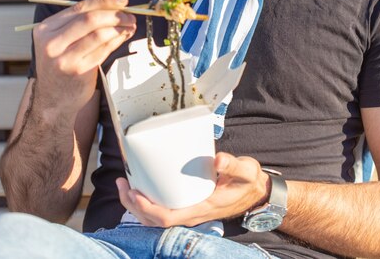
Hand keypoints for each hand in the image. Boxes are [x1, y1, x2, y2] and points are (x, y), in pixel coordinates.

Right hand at [33, 0, 136, 114]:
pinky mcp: (78, 71)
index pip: (79, 7)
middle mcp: (52, 43)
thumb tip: (116, 5)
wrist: (53, 98)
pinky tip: (123, 37)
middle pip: (90, 19)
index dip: (105, 1)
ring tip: (130, 25)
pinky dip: (117, 40)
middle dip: (115, 14)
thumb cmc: (61, 63)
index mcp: (46, 29)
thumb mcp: (60, 40)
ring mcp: (64, 58)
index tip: (123, 0)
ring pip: (99, 34)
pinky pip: (103, 50)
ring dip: (119, 27)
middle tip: (130, 15)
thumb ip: (81, 22)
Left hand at [116, 152, 270, 226]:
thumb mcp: (245, 171)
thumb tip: (219, 159)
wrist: (257, 193)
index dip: (147, 208)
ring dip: (137, 205)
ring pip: (156, 218)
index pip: (168, 217)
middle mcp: (192, 214)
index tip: (134, 192)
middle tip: (122, 184)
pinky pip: (163, 211)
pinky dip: (148, 203)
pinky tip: (142, 188)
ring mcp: (189, 212)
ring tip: (124, 186)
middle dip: (134, 205)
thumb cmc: (249, 182)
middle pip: (155, 221)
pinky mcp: (189, 206)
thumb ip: (232, 165)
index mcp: (201, 208)